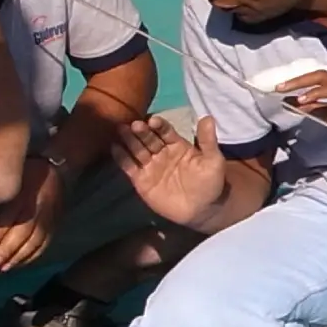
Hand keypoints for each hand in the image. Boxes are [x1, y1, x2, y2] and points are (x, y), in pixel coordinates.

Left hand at [0, 157, 63, 272]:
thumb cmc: (26, 173)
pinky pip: (47, 241)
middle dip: (11, 247)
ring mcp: (52, 215)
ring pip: (38, 238)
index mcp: (28, 192)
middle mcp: (41, 205)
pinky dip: (34, 254)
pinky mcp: (57, 222)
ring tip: (5, 267)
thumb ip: (2, 198)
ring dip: (21, 255)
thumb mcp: (13, 181)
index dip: (2, 229)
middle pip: (28, 229)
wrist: (56, 168)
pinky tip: (21, 262)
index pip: (16, 213)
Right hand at [116, 114, 232, 231]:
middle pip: (149, 138)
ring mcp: (150, 165)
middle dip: (141, 131)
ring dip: (129, 140)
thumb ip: (208, 140)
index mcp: (178, 145)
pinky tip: (114, 147)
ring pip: (137, 149)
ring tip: (120, 129)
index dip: (159, 125)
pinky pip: (129, 166)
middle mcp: (161, 152)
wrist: (202, 209)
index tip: (153, 120)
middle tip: (134, 124)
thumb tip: (207, 117)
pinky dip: (121, 157)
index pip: (166, 131)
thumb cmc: (209, 182)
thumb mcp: (213, 160)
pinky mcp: (140, 180)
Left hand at [276, 69, 326, 140]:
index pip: (315, 76)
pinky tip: (302, 100)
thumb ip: (318, 108)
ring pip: (319, 77)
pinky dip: (314, 93)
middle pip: (314, 73)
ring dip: (299, 83)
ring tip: (282, 90)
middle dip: (293, 79)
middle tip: (275, 87)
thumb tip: (298, 105)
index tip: (281, 87)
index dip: (297, 80)